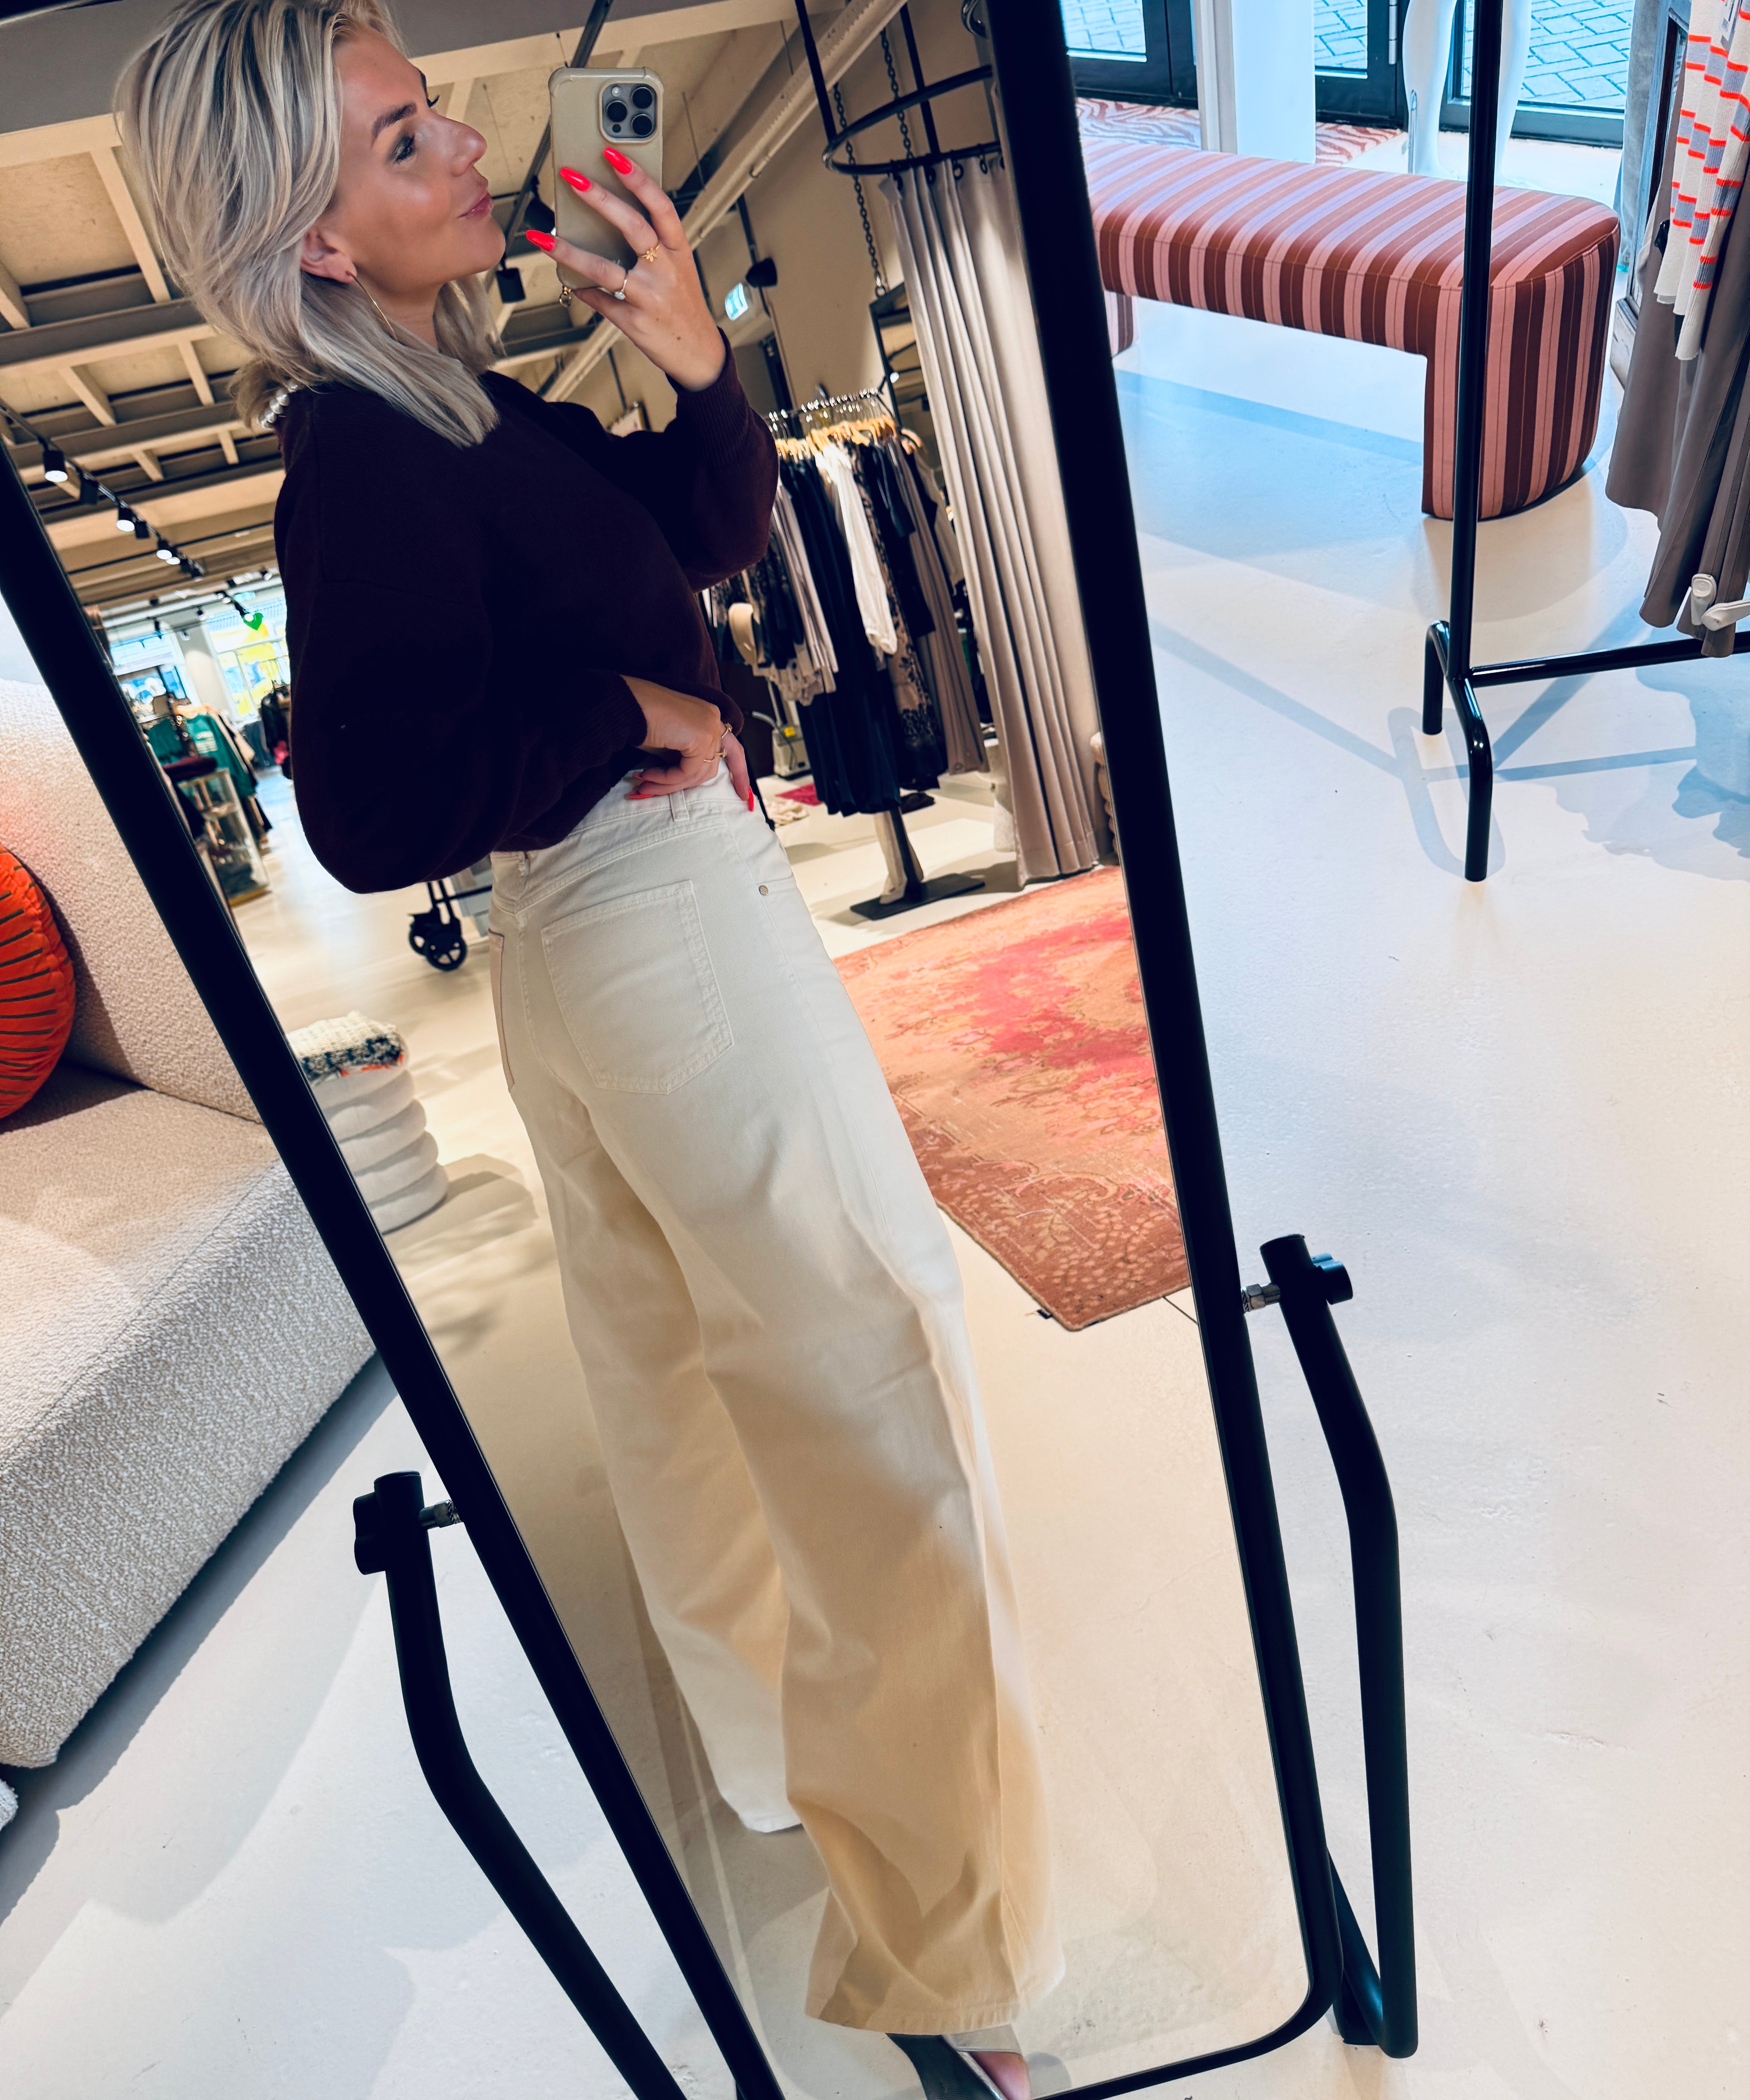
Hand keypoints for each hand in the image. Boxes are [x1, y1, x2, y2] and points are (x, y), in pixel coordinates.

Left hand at [531, 151, 725, 392]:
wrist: (699, 354)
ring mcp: (649, 297)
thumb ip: (653, 247)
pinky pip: (600, 302)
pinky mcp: (634, 322)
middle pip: (631, 226)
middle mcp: (666, 271)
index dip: (638, 179)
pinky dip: (583, 291)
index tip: (614, 156)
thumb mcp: (678, 270)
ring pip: (604, 269)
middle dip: (599, 198)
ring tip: (544, 238)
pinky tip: (569, 281)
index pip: (660, 207)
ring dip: (570, 252)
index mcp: (677, 251)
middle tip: (572, 177)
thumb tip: (611, 223)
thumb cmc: (684, 308)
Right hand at [624, 677, 753, 805]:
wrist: (625, 703)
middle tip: (653, 791)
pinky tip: (646, 776)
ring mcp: (709, 726)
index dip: (740, 773)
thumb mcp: (668, 743)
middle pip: (711, 767)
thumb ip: (683, 759)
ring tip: (645, 785)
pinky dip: (666, 779)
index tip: (743, 795)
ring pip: (698, 773)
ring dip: (669, 784)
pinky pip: (687, 771)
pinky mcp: (700, 736)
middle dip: (683, 785)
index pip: (733, 749)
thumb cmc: (640, 719)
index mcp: (708, 717)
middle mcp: (713, 720)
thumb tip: (684, 781)